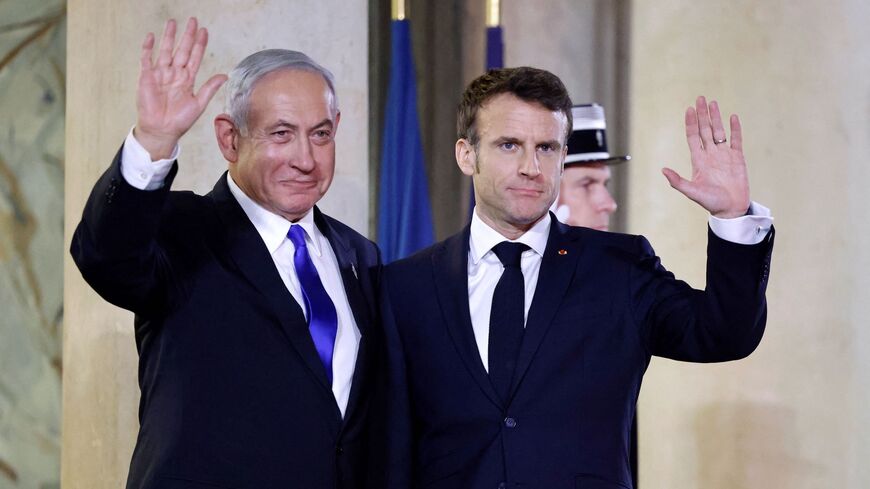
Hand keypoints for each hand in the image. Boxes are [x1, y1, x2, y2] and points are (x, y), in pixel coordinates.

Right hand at [134, 18, 227, 159]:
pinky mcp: (147, 78)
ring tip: (172, 22)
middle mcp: (174, 74)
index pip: (195, 57)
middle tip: (193, 20)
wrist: (162, 131)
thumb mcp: (199, 103)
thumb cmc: (180, 120)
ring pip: (166, 51)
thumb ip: (209, 88)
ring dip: (169, 37)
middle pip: (182, 50)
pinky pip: (146, 60)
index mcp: (187, 79)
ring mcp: (160, 74)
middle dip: (187, 35)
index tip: (204, 31)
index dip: (200, 44)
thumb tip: (225, 75)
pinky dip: (148, 48)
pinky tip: (151, 36)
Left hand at [662, 96, 750, 218]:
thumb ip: (678, 181)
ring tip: (713, 103)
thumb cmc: (710, 202)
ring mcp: (724, 155)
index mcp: (699, 160)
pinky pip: (736, 140)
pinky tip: (733, 117)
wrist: (731, 209)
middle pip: (705, 130)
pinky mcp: (738, 158)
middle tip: (700, 98)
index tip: (689, 110)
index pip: (693, 137)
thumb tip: (663, 170)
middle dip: (702, 114)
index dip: (691, 123)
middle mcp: (710, 154)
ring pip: (719, 131)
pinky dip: (735, 129)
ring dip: (716, 117)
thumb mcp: (692, 191)